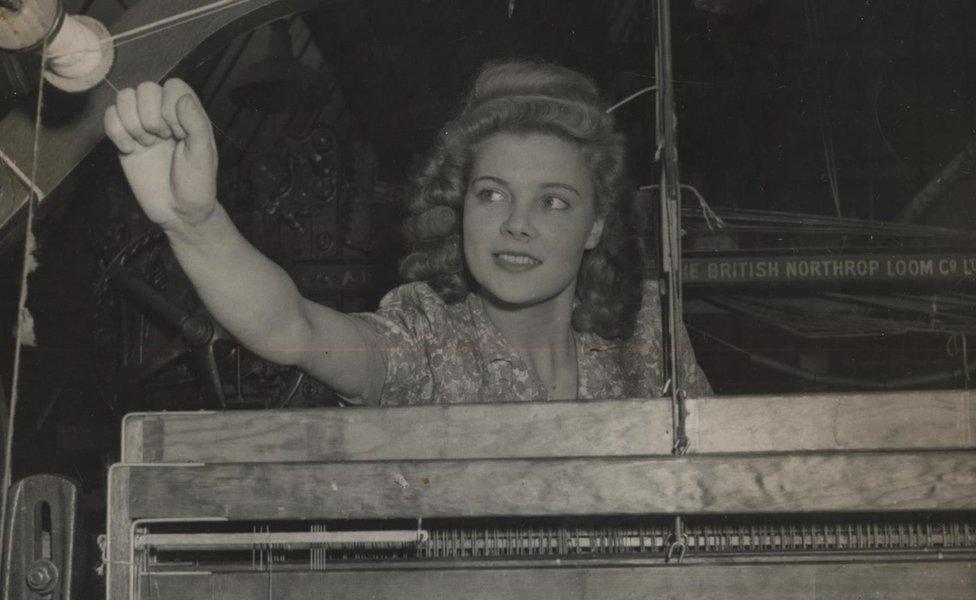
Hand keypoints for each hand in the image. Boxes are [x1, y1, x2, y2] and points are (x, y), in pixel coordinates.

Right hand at [103, 79, 217, 228]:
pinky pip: (109, 117)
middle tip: (164, 140)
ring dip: (133, 122)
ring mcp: (142, 126)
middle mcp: (164, 115)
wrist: (178, 212)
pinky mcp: (124, 140)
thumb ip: (196, 124)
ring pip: (124, 98)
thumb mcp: (203, 155)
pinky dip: (116, 132)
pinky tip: (130, 150)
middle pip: (145, 88)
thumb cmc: (197, 184)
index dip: (172, 106)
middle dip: (152, 116)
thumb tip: (182, 98)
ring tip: (148, 144)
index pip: (173, 86)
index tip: (179, 133)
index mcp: (188, 114)